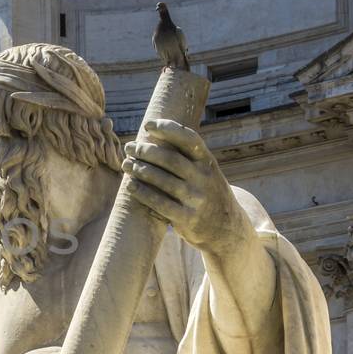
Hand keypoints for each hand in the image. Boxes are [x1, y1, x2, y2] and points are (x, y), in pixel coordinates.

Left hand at [120, 120, 248, 252]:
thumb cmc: (205, 192)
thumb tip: (152, 135)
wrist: (226, 228)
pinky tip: (130, 186)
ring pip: (163, 180)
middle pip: (170, 159)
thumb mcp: (204, 171)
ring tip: (126, 164)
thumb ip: (186, 156)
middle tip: (129, 147)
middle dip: (146, 151)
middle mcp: (204, 178)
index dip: (168, 129)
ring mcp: (197, 199)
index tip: (148, 125)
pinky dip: (143, 193)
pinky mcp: (188, 218)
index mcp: (208, 162)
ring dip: (140, 170)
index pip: (189, 139)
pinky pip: (161, 204)